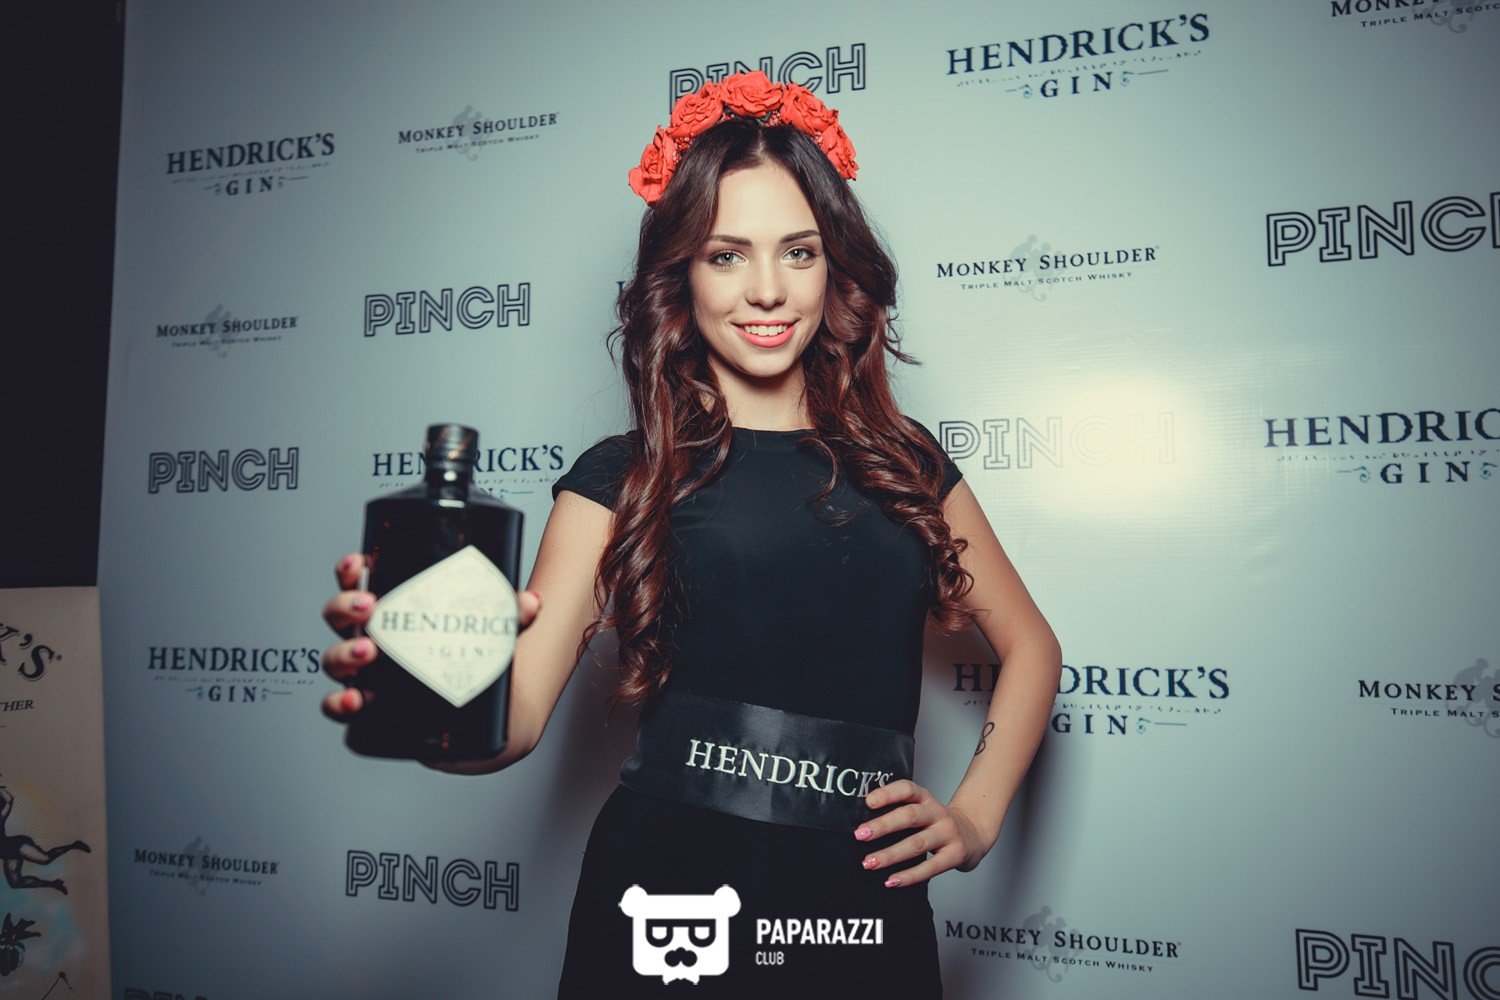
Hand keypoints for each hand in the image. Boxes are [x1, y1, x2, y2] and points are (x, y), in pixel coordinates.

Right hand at [319, 552, 541, 722]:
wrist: (480, 708)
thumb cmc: (469, 653)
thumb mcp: (488, 628)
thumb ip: (509, 615)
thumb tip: (532, 602)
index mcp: (390, 608)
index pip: (358, 581)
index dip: (350, 570)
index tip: (359, 561)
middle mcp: (370, 636)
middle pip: (339, 616)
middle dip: (345, 607)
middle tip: (369, 607)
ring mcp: (366, 672)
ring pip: (335, 659)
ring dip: (343, 654)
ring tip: (366, 653)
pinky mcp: (370, 705)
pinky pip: (340, 705)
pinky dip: (339, 703)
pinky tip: (355, 700)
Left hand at [853, 779, 988, 887]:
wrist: (973, 833)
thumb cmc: (935, 823)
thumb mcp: (921, 809)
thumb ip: (898, 812)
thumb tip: (862, 826)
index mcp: (925, 798)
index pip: (907, 789)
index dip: (888, 793)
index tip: (868, 802)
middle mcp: (937, 813)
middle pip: (909, 816)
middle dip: (883, 826)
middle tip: (860, 835)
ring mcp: (948, 833)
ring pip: (917, 843)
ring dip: (890, 854)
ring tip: (869, 862)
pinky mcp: (955, 855)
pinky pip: (930, 867)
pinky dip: (909, 876)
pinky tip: (891, 881)